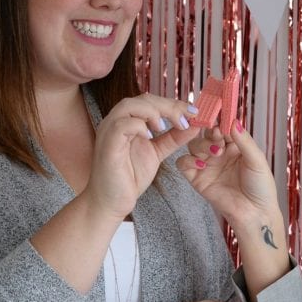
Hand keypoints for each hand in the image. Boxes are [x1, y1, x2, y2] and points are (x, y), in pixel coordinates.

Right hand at [83, 95, 199, 221]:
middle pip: (142, 99)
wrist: (112, 203)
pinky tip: (150, 136)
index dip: (173, 103)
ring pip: (129, 106)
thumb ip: (173, 138)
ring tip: (166, 127)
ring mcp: (109, 132)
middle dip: (168, 105)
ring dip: (153, 112)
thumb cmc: (129, 177)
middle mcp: (116, 122)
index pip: (150, 101)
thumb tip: (194, 125)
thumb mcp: (157, 153)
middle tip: (186, 118)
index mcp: (127, 121)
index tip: (193, 111)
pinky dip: (138, 126)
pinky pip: (121, 125)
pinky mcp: (107, 145)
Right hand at [178, 122, 283, 235]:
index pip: (221, 127)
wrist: (255, 214)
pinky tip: (202, 164)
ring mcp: (207, 165)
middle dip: (210, 133)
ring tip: (215, 153)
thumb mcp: (257, 160)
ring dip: (202, 145)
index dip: (219, 121)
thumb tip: (233, 120)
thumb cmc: (261, 187)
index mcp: (234, 146)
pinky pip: (184, 164)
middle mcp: (219, 153)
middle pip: (205, 134)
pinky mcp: (197, 179)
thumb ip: (244, 140)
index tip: (219, 117)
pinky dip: (188, 160)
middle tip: (219, 137)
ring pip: (193, 146)